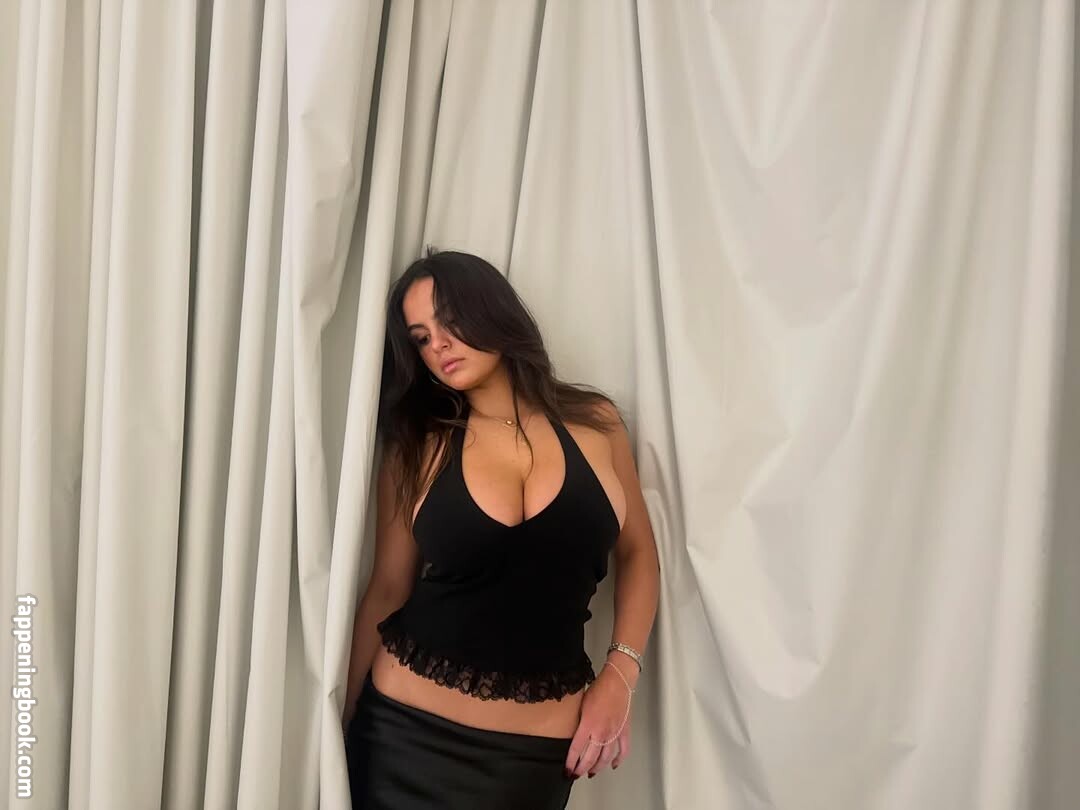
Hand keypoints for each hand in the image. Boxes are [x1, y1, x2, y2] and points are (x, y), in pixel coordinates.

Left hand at [564, 662, 633, 779]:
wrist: (617, 681)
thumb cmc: (599, 689)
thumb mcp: (581, 704)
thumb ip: (578, 722)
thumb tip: (573, 733)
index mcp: (588, 725)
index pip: (576, 750)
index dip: (570, 762)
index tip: (567, 769)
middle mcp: (601, 732)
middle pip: (590, 758)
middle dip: (582, 769)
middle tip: (576, 774)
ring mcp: (614, 733)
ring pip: (606, 758)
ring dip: (598, 768)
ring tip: (591, 772)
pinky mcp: (624, 731)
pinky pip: (623, 750)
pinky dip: (619, 760)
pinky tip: (614, 765)